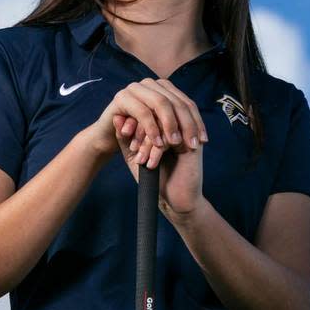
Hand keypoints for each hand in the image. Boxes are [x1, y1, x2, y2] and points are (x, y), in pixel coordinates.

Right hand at [86, 78, 207, 157]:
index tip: (203, 141)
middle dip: (186, 125)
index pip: (187, 103)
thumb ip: (178, 124)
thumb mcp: (162, 130)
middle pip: (176, 102)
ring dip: (170, 125)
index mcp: (164, 89)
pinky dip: (152, 129)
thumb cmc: (138, 136)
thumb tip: (201, 130)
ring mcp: (136, 88)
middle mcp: (152, 85)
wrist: (108, 139)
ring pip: (161, 104)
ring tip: (175, 144)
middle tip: (191, 145)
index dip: (196, 122)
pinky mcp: (122, 97)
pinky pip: (143, 112)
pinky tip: (158, 143)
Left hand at [107, 78, 207, 217]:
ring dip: (147, 142)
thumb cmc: (153, 177)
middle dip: (140, 130)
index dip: (133, 120)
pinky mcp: (193, 145)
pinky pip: (171, 138)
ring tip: (140, 159)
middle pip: (156, 114)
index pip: (148, 109)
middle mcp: (177, 125)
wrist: (173, 200)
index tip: (123, 135)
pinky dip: (156, 151)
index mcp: (164, 124)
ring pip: (162, 125)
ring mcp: (186, 134)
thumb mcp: (134, 155)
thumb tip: (115, 117)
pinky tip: (150, 164)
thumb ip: (124, 137)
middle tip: (132, 149)